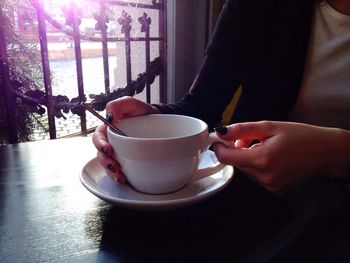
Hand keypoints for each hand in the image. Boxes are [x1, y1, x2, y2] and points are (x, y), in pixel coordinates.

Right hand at [92, 96, 160, 182]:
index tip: (107, 150)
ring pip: (108, 165)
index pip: (98, 137)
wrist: (158, 120)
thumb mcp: (131, 103)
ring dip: (111, 172)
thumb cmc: (142, 111)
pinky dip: (120, 176)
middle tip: (114, 166)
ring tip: (120, 176)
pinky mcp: (126, 161)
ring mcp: (118, 153)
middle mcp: (110, 142)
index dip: (100, 144)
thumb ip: (118, 105)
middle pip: (101, 154)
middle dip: (105, 162)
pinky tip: (125, 179)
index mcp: (108, 129)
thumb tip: (109, 116)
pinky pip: (119, 171)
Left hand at [214, 121, 349, 193]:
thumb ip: (243, 130)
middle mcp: (265, 177)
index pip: (227, 158)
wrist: (325, 152)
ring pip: (246, 170)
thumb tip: (221, 132)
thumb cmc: (301, 136)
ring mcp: (270, 186)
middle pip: (236, 163)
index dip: (219, 147)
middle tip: (251, 138)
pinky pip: (256, 176)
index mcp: (263, 159)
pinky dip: (258, 166)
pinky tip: (272, 158)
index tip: (219, 139)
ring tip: (266, 147)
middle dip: (237, 150)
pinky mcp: (275, 189)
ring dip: (248, 158)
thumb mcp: (270, 127)